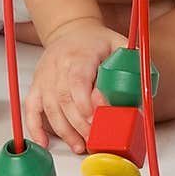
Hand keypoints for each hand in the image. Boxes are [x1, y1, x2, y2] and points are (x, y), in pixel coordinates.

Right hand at [25, 18, 129, 153]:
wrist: (71, 30)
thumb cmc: (97, 41)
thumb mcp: (119, 44)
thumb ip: (131, 65)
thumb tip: (142, 95)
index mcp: (80, 55)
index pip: (78, 79)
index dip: (86, 102)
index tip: (98, 118)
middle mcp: (58, 65)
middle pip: (64, 99)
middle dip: (80, 124)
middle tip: (94, 139)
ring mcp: (45, 77)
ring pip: (50, 108)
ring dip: (65, 131)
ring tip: (80, 146)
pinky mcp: (37, 86)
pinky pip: (31, 109)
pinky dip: (35, 128)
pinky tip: (44, 144)